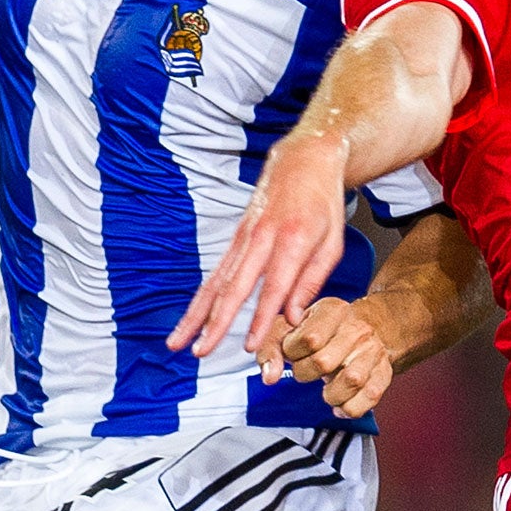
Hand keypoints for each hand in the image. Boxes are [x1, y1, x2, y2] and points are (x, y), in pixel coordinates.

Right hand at [168, 135, 348, 357]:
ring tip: (178, 342)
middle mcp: (261, 238)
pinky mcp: (235, 238)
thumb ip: (312, 280)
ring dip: (196, 315)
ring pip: (215, 282)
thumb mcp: (332, 241)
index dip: (261, 318)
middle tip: (201, 352)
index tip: (250, 346)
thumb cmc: (323, 202)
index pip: (273, 287)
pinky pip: (215, 273)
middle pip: (234, 288)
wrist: (303, 159)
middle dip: (216, 323)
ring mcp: (243, 237)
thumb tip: (293, 317)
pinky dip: (200, 299)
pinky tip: (190, 319)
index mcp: (292, 240)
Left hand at [252, 297, 397, 419]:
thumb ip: (272, 347)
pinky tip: (341, 403)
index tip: (293, 352)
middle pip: (324, 362)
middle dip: (305, 373)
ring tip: (325, 388)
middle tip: (307, 369)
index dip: (293, 352)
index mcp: (332, 311)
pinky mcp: (383, 373)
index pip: (309, 338)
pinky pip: (368, 398)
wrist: (370, 326)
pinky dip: (350, 407)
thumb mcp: (293, 326)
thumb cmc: (325, 329)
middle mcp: (357, 329)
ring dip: (330, 394)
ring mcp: (373, 352)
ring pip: (351, 381)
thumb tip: (269, 376)